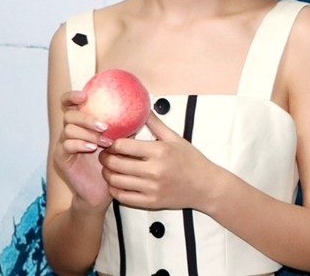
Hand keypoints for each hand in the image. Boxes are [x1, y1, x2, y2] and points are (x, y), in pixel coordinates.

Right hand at [52, 90, 114, 209]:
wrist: (100, 191)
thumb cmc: (110, 166)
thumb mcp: (119, 143)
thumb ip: (123, 127)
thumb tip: (139, 112)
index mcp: (82, 124)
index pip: (70, 104)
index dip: (73, 97)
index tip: (84, 96)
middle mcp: (71, 131)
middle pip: (69, 115)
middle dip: (86, 118)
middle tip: (104, 125)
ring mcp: (64, 144)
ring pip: (68, 129)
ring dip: (88, 133)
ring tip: (104, 142)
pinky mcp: (62, 158)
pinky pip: (66, 145)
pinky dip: (79, 144)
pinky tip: (92, 148)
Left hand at [99, 112, 219, 210]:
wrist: (205, 186)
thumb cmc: (191, 160)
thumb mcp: (175, 138)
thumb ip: (155, 123)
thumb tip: (142, 107)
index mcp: (159, 151)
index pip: (122, 146)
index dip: (111, 143)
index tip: (109, 141)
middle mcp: (154, 171)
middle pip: (115, 163)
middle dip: (105, 158)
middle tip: (104, 154)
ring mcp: (152, 189)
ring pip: (116, 181)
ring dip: (107, 173)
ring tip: (108, 167)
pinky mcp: (151, 202)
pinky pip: (123, 197)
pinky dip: (114, 189)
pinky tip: (116, 182)